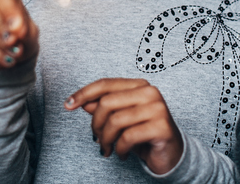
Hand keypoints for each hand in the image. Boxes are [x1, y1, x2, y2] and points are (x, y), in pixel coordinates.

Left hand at [64, 78, 183, 174]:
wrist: (171, 155)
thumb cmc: (143, 135)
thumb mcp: (120, 120)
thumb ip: (103, 108)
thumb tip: (83, 102)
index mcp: (139, 85)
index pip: (106, 84)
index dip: (84, 93)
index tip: (68, 104)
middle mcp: (150, 92)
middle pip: (107, 103)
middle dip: (96, 125)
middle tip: (97, 139)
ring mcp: (157, 108)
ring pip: (115, 121)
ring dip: (106, 140)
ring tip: (108, 149)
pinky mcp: (161, 126)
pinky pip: (128, 137)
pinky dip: (120, 149)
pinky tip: (123, 154)